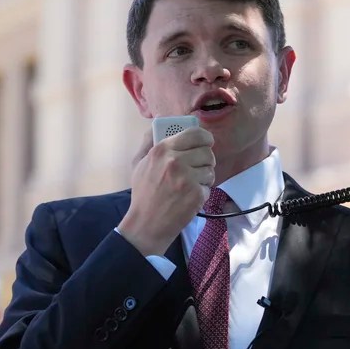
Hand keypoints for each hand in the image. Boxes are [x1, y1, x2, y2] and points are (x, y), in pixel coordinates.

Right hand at [120, 126, 215, 255]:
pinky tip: (189, 197)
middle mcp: (176, 161)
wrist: (146, 224)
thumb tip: (159, 124)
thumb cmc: (143, 193)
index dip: (205, 137)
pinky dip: (202, 192)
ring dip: (204, 177)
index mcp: (162, 150)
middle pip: (207, 151)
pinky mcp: (196, 194)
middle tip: (198, 167)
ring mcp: (187, 178)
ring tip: (191, 184)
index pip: (195, 134)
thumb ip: (148, 141)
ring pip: (211, 169)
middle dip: (205, 160)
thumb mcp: (139, 163)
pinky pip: (209, 186)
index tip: (206, 142)